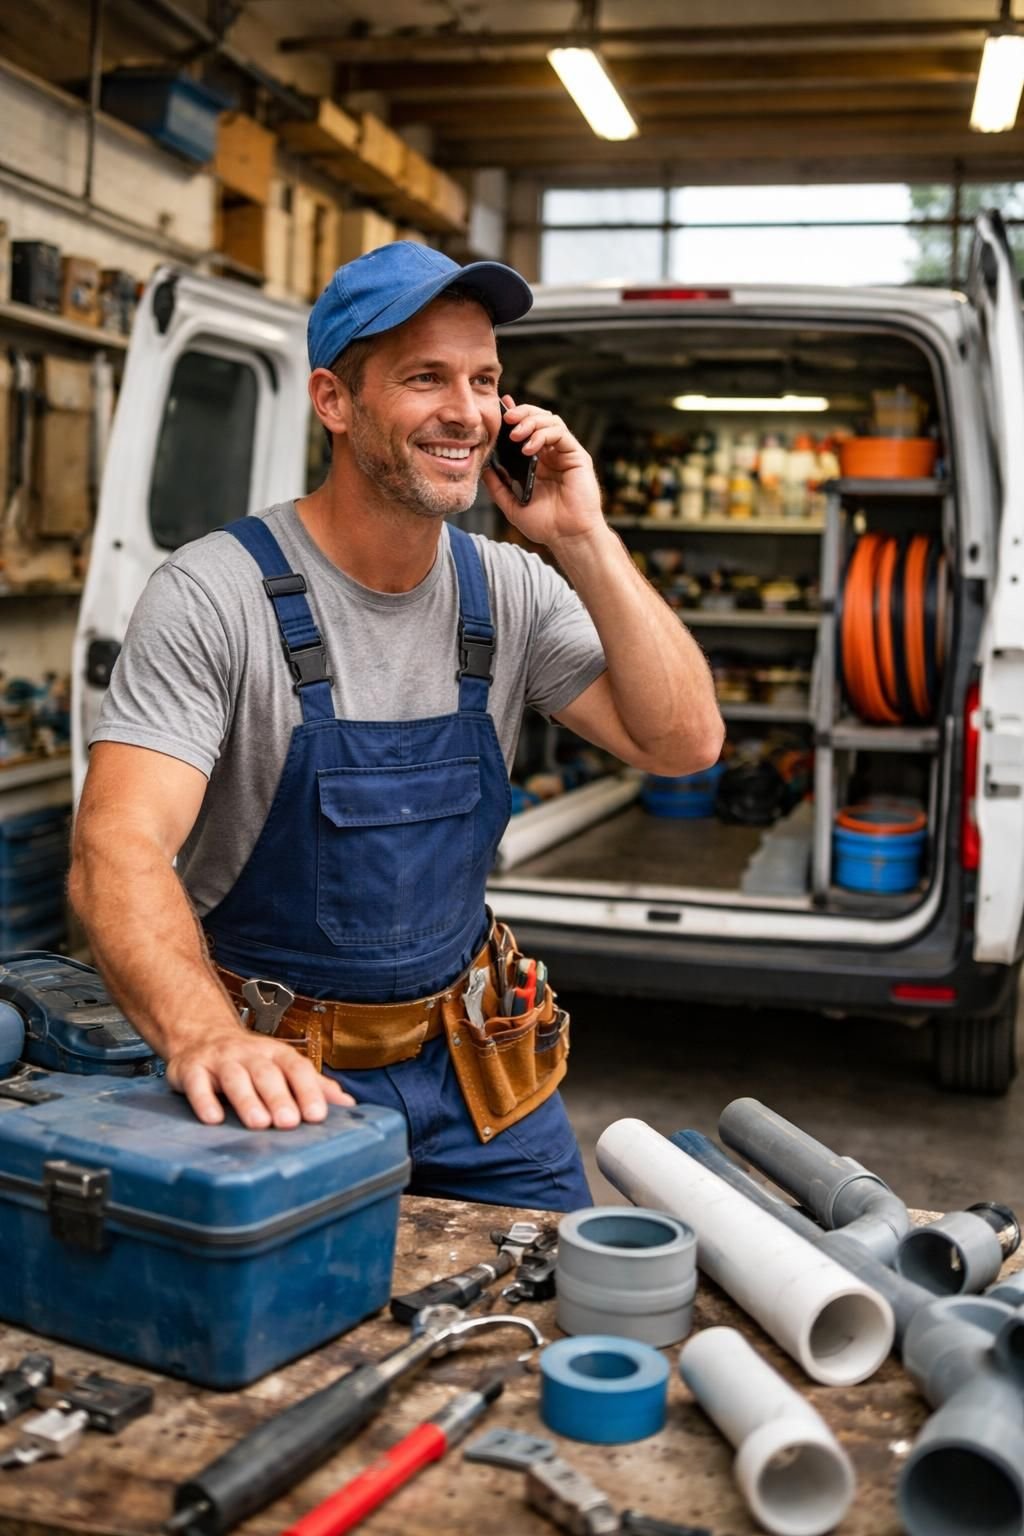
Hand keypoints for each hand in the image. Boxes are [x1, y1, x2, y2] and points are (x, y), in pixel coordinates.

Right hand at [165, 1028, 353, 1129]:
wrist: (202, 1034)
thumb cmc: (250, 1059)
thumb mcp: (282, 1065)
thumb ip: (313, 1085)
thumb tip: (348, 1104)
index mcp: (276, 1054)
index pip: (296, 1069)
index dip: (308, 1090)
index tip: (318, 1115)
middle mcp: (250, 1054)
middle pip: (266, 1074)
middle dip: (279, 1097)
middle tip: (289, 1123)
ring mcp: (220, 1060)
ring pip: (234, 1077)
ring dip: (247, 1100)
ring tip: (258, 1123)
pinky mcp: (191, 1069)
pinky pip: (197, 1083)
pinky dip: (204, 1100)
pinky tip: (212, 1118)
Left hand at [483, 395, 605, 551]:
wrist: (567, 538)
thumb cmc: (546, 525)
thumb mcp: (512, 505)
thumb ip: (498, 486)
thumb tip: (483, 468)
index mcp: (538, 462)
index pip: (527, 429)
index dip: (514, 415)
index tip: (499, 408)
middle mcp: (552, 454)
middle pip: (539, 418)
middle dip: (521, 413)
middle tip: (506, 418)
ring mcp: (565, 454)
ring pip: (550, 420)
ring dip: (531, 421)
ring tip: (515, 435)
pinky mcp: (577, 456)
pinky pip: (560, 433)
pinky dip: (543, 435)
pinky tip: (529, 448)